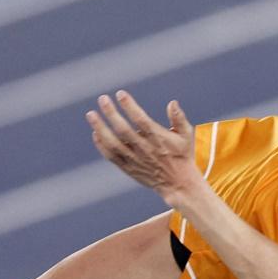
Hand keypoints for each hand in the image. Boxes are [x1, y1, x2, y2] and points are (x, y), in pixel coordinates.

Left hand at [85, 90, 199, 207]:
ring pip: (113, 143)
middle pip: (123, 130)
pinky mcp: (129, 168)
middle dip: (111, 113)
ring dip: (100, 128)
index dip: (129, 106)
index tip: (120, 94)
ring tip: (91, 114)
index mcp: (158, 138)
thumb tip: (172, 102)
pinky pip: (112, 156)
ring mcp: (135, 159)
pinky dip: (102, 146)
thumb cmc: (182, 156)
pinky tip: (96, 133)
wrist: (178, 184)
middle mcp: (144, 149)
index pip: (141, 120)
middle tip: (102, 99)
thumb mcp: (186, 136)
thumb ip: (179, 118)